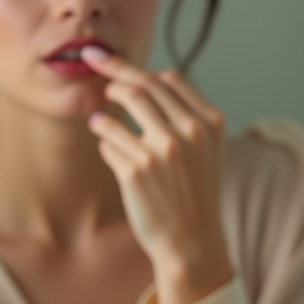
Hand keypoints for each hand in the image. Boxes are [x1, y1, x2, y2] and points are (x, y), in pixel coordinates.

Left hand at [82, 47, 232, 303]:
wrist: (193, 242)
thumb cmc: (196, 191)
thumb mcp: (208, 148)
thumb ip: (187, 113)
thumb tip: (153, 78)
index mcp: (209, 122)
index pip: (168, 80)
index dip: (136, 68)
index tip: (111, 60)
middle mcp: (188, 133)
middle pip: (141, 86)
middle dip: (112, 72)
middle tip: (94, 66)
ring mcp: (162, 152)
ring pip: (118, 109)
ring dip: (104, 109)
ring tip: (99, 118)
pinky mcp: (136, 172)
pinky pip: (108, 143)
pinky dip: (105, 142)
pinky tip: (110, 148)